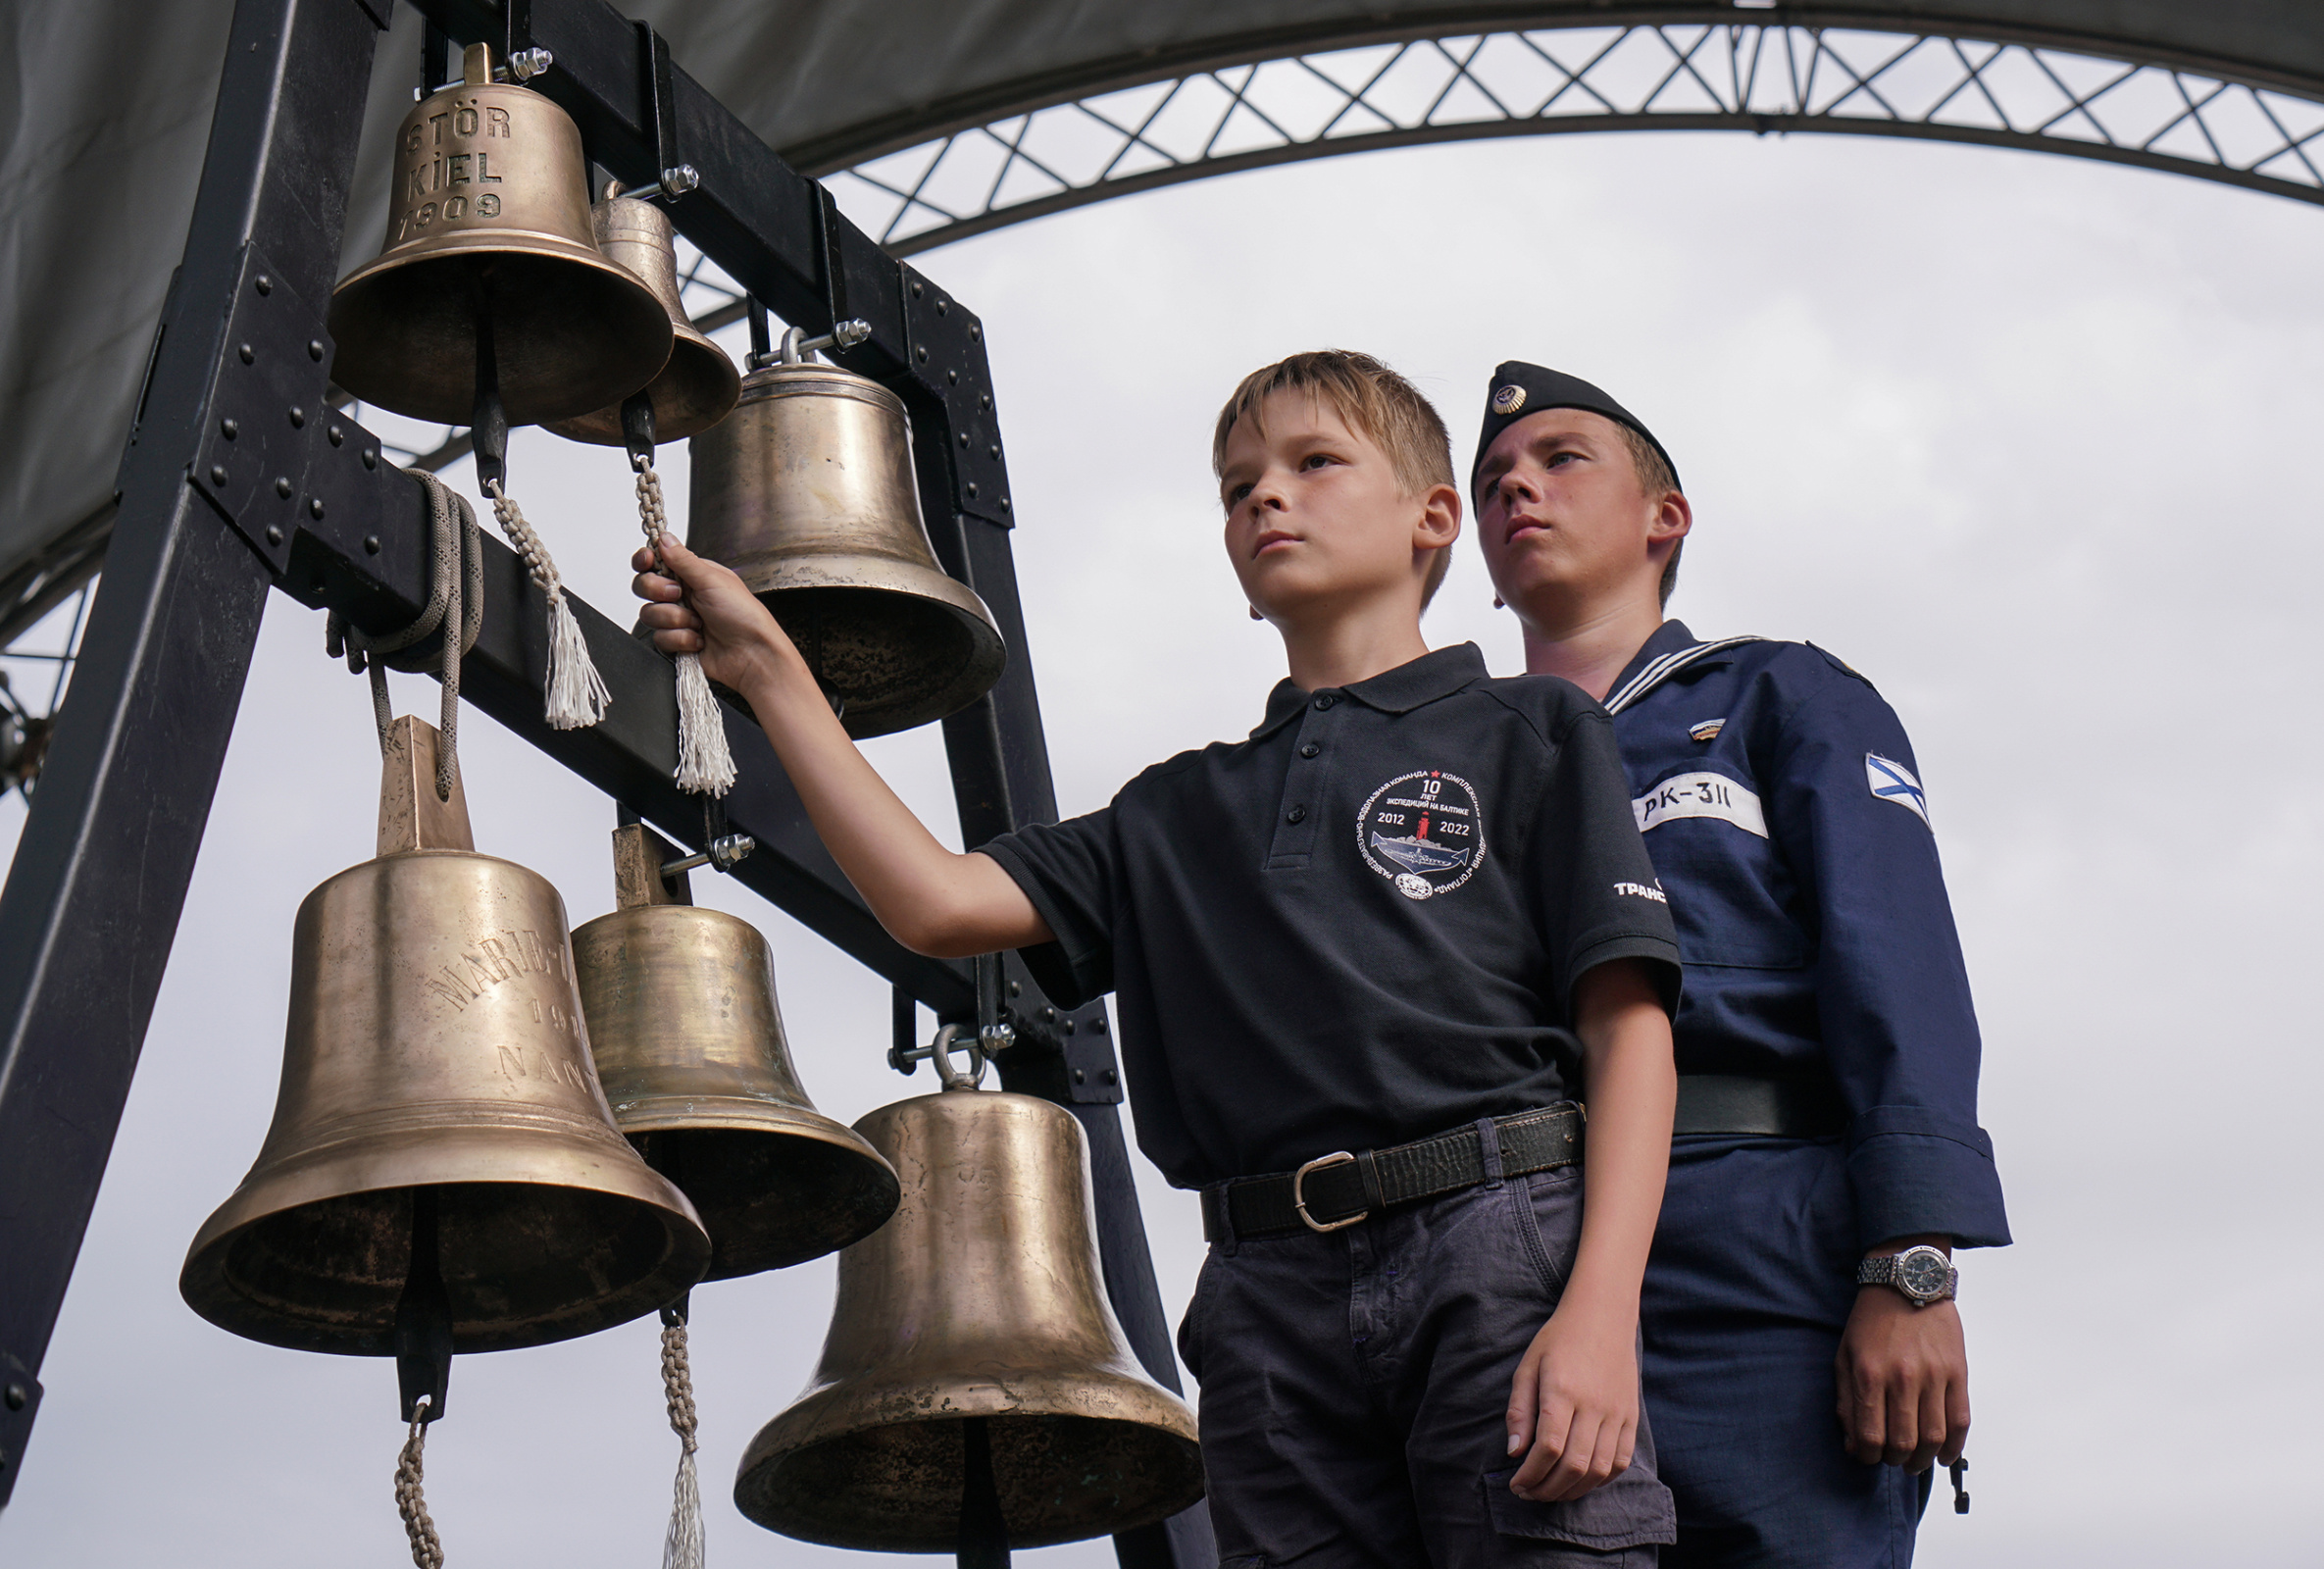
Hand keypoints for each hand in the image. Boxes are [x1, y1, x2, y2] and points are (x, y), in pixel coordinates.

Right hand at [631, 537, 794, 693]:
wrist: (752, 655)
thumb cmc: (743, 615)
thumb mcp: (713, 579)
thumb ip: (683, 560)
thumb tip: (663, 537)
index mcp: (691, 575)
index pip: (656, 562)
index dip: (646, 561)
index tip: (648, 562)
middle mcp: (682, 595)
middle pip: (644, 586)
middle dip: (658, 591)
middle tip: (679, 595)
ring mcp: (678, 620)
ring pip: (649, 614)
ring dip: (675, 619)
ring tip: (699, 623)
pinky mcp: (676, 643)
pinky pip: (659, 638)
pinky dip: (681, 639)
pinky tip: (700, 641)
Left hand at [1505, 1303, 1639, 1501]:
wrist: (1603, 1317)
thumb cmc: (1558, 1340)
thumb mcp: (1528, 1367)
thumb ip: (1519, 1410)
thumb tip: (1515, 1452)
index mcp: (1562, 1390)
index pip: (1548, 1447)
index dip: (1530, 1474)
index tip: (1516, 1483)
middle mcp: (1593, 1404)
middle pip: (1574, 1465)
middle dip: (1547, 1489)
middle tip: (1530, 1493)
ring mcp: (1617, 1412)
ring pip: (1598, 1469)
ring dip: (1573, 1490)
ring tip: (1552, 1491)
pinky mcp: (1631, 1416)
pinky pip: (1621, 1460)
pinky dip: (1601, 1479)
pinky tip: (1582, 1481)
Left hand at [1836, 1286, 1968, 1471]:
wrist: (1907, 1283)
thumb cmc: (1871, 1321)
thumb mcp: (1844, 1355)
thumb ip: (1846, 1401)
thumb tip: (1853, 1444)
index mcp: (1869, 1373)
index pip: (1870, 1435)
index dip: (1868, 1456)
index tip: (1868, 1456)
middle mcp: (1902, 1378)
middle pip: (1903, 1442)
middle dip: (1896, 1460)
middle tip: (1893, 1460)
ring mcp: (1933, 1376)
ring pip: (1933, 1437)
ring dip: (1924, 1459)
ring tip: (1916, 1461)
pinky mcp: (1957, 1373)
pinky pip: (1961, 1421)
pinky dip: (1954, 1446)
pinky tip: (1944, 1454)